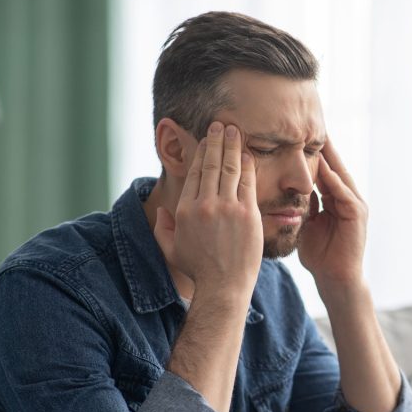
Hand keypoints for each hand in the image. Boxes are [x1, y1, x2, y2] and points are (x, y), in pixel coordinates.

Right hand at [153, 122, 262, 295]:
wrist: (224, 287)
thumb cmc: (199, 270)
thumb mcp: (172, 249)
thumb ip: (162, 228)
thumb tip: (163, 210)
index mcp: (185, 210)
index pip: (195, 173)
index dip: (201, 152)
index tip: (206, 140)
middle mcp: (205, 205)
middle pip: (211, 164)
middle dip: (216, 140)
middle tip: (221, 124)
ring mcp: (227, 208)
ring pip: (230, 168)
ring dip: (232, 145)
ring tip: (235, 130)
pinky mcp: (248, 214)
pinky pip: (248, 182)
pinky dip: (248, 165)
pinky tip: (248, 153)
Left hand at [298, 137, 368, 288]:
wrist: (335, 280)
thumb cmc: (320, 257)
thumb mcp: (307, 225)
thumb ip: (303, 207)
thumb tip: (288, 192)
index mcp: (335, 200)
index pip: (324, 170)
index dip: (313, 154)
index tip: (299, 135)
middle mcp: (347, 199)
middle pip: (334, 167)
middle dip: (324, 147)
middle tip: (311, 124)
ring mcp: (355, 205)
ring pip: (340, 175)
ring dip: (330, 157)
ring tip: (318, 137)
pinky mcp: (357, 215)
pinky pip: (343, 193)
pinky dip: (333, 180)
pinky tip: (323, 167)